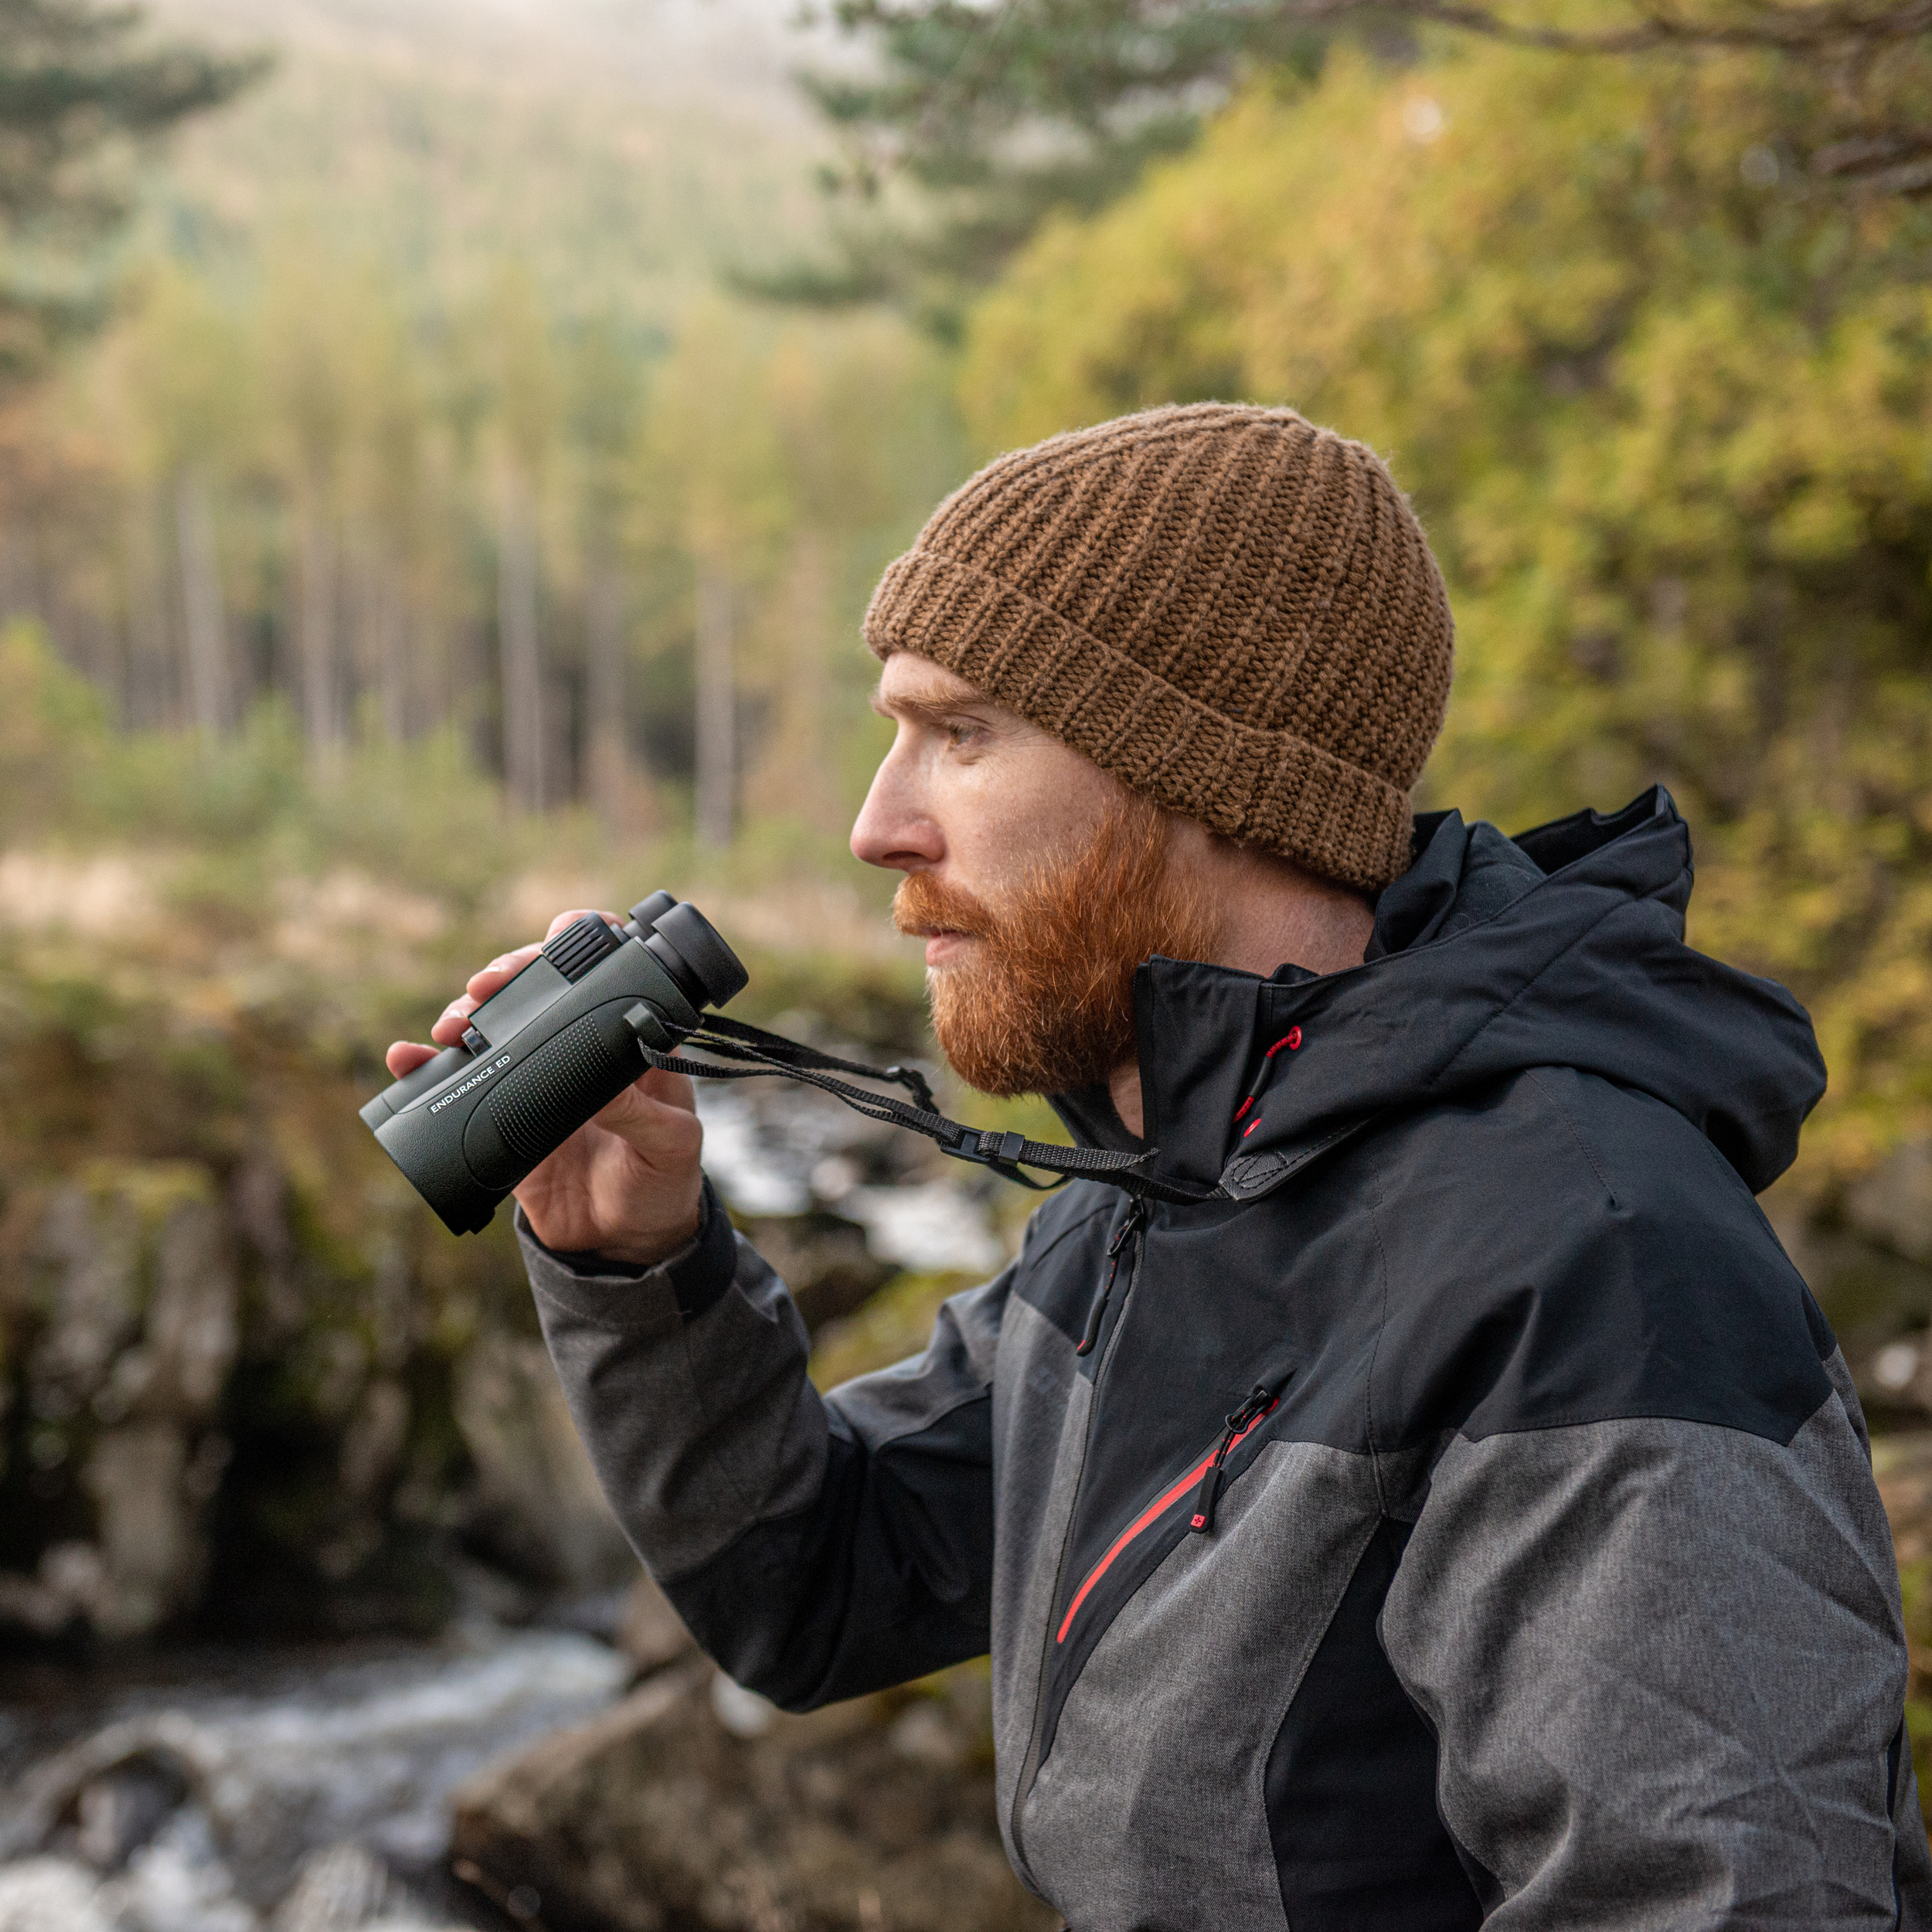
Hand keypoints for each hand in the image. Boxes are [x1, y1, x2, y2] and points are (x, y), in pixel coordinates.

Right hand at [384, 910, 704, 1266]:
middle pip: (537, 989)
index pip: (605, 971)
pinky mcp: (502, 1114)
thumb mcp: (670, 1145)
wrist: (625, 1241)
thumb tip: (603, 1088)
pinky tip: (405, 1059)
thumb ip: (642, 1115)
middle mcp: (579, 1046)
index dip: (579, 945)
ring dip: (465, 1014)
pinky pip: (458, 1083)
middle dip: (506, 975)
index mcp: (628, 1039)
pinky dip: (426, 1068)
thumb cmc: (664, 1181)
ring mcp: (537, 1076)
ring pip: (494, 1026)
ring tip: (451, 1026)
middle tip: (485, 987)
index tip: (552, 941)